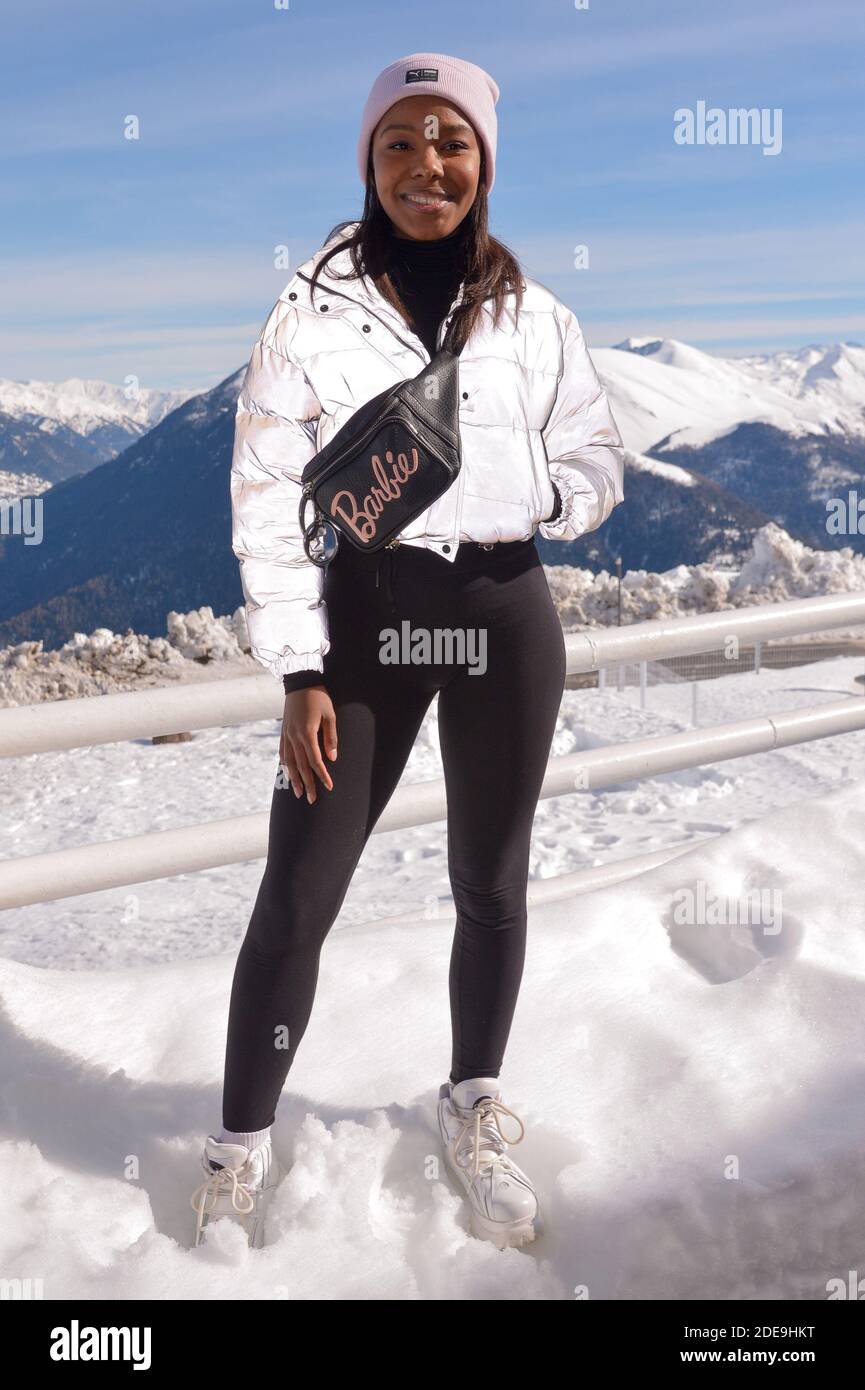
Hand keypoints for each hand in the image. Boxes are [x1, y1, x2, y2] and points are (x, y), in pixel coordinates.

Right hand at [279, 687, 337, 803]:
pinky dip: (286, 766)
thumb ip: (331, 737)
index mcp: (307, 733)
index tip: (329, 787)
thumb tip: (332, 758)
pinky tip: (289, 774)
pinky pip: (283, 753)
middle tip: (313, 800)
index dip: (322, 775)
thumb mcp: (330, 715)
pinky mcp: (283, 732)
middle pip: (301, 766)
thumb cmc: (319, 697)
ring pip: (289, 763)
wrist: (300, 682)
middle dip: (308, 784)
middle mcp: (294, 737)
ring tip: (299, 793)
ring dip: (294, 779)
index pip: (315, 761)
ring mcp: (286, 735)